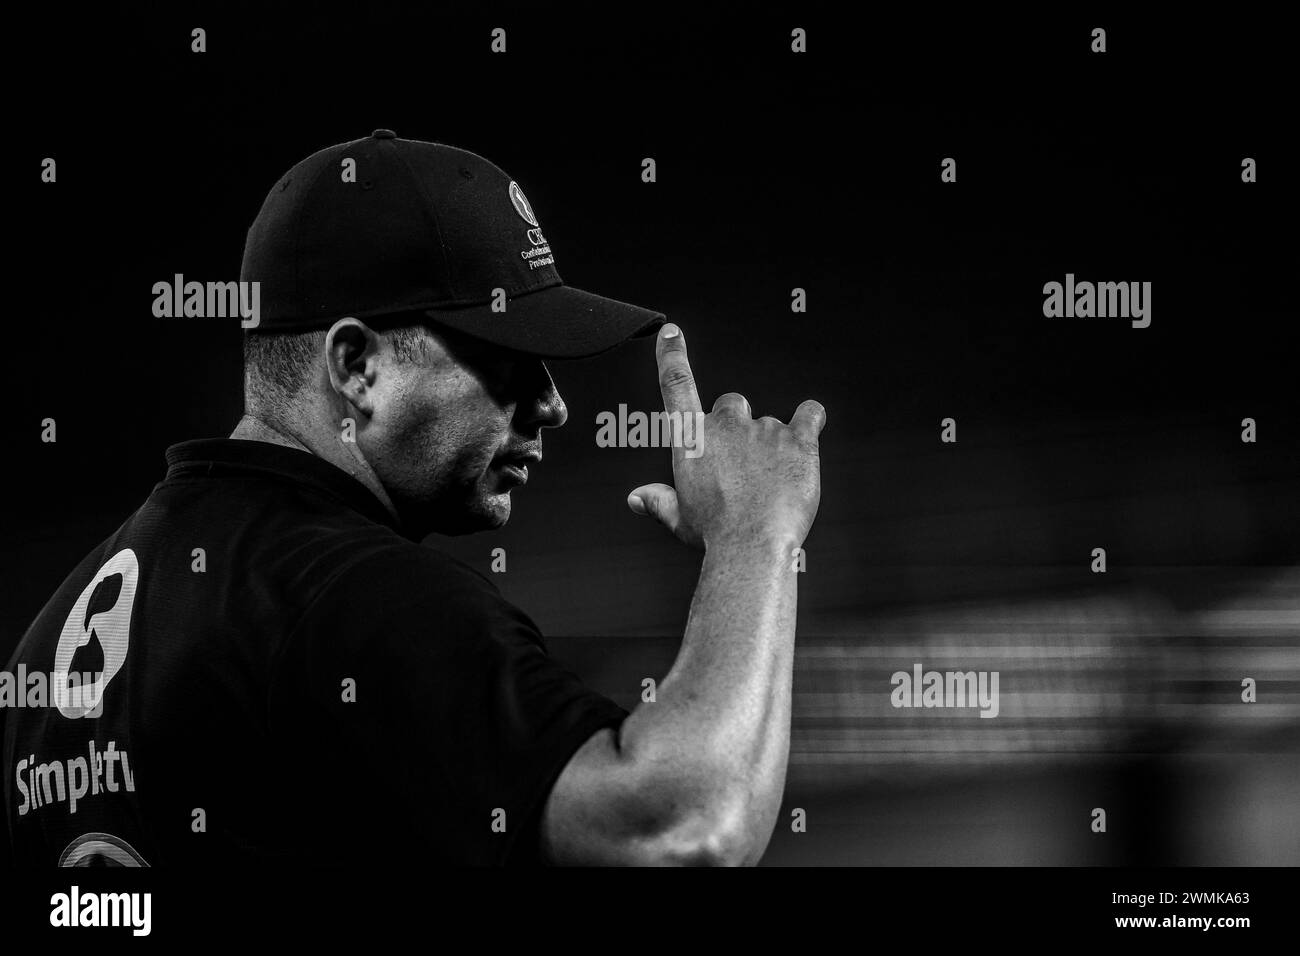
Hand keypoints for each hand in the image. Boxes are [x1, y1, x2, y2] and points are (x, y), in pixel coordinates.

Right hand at [627, 324, 825, 550]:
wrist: (753, 546)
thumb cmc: (715, 535)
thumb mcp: (679, 520)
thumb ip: (658, 502)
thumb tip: (636, 499)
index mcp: (692, 440)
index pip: (676, 385)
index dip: (671, 354)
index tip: (670, 331)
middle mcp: (725, 424)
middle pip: (731, 404)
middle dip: (737, 427)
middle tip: (743, 465)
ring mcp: (763, 429)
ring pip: (769, 422)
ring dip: (772, 443)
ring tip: (773, 483)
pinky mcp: (799, 440)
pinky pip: (810, 414)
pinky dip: (810, 419)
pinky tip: (809, 431)